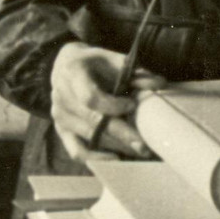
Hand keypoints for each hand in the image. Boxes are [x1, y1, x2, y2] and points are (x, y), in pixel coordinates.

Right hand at [51, 41, 165, 160]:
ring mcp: (59, 115)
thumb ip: (135, 72)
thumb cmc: (93, 63)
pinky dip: (96, 157)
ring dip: (115, 146)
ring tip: (139, 151)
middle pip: (92, 121)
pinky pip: (76, 150)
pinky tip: (116, 158)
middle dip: (121, 134)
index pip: (90, 97)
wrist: (65, 66)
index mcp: (73, 73)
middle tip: (144, 146)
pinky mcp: (61, 130)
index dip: (112, 105)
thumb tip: (160, 83)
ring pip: (89, 137)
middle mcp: (61, 96)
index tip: (133, 106)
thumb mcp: (112, 59)